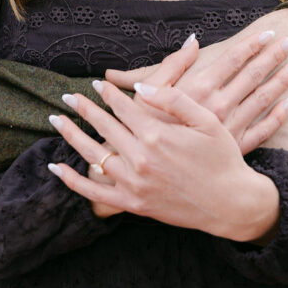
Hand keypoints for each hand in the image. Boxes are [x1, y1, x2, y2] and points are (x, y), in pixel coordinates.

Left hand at [49, 82, 279, 241]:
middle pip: (103, 126)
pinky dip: (73, 180)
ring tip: (56, 120)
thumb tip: (140, 87)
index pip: (122, 107)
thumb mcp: (205, 120)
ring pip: (93, 156)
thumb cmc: (221, 157)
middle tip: (68, 96)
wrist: (230, 203)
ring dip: (71, 136)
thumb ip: (172, 98)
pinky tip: (57, 166)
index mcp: (156, 134)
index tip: (96, 83)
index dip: (107, 93)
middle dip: (83, 108)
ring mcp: (134, 184)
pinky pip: (95, 193)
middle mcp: (140, 159)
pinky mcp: (133, 205)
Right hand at [108, 31, 287, 152]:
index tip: (270, 32)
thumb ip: (173, 64)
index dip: (252, 44)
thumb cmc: (143, 127)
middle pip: (254, 75)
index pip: (233, 60)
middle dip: (275, 55)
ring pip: (264, 99)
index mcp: (199, 89)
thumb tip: (193, 40)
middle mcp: (220, 106)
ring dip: (283, 80)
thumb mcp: (149, 90)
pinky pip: (264, 130)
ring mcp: (231, 128)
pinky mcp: (236, 148)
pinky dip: (279, 115)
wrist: (149, 170)